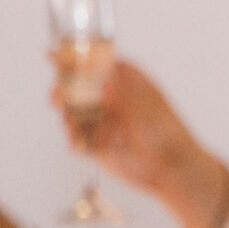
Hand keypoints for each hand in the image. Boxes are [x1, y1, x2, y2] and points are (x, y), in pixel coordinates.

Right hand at [61, 60, 228, 227]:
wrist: (173, 169)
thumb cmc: (168, 135)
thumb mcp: (146, 108)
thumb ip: (123, 94)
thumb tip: (103, 81)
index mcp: (126, 80)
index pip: (95, 62)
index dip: (75, 59)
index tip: (55, 57)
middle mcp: (110, 97)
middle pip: (76, 86)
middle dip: (63, 90)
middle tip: (58, 98)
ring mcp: (101, 120)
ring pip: (73, 112)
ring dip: (68, 117)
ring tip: (72, 125)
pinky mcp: (96, 143)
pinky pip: (77, 139)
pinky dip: (75, 141)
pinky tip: (79, 144)